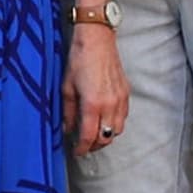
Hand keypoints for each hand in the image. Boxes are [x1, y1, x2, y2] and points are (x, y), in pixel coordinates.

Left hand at [64, 17, 129, 153]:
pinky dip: (115, 125)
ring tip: (94, 136)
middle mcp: (110, 105)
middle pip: (106, 137)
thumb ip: (67, 112)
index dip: (82, 148)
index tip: (77, 152)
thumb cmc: (78, 61)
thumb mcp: (66, 88)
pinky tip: (105, 121)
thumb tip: (67, 129)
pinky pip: (124, 117)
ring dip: (106, 137)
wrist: (97, 41)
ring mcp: (121, 100)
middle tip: (84, 146)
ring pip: (118, 130)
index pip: (89, 136)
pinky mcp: (126, 93)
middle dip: (95, 145)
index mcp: (93, 104)